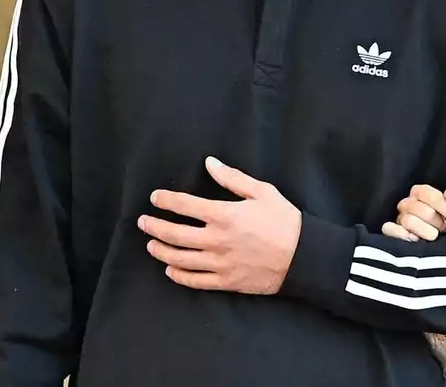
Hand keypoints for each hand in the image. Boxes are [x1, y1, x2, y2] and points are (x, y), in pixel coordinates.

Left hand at [138, 157, 301, 294]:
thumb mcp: (262, 191)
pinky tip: (170, 269)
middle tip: (143, 222)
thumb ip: (232, 178)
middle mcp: (216, 240)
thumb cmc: (284, 220)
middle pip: (174, 233)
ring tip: (151, 244)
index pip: (184, 205)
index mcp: (224, 214)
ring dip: (161, 250)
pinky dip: (178, 276)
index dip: (165, 200)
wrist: (303, 257)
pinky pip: (194, 281)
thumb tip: (209, 163)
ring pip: (180, 259)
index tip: (155, 198)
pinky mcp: (225, 282)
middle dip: (154, 226)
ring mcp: (219, 263)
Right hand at [381, 184, 445, 241]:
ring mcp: (398, 218)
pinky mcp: (391, 233)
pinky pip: (389, 229)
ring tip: (434, 236)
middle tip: (444, 229)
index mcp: (420, 192)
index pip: (430, 196)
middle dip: (438, 222)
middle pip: (421, 210)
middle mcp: (407, 203)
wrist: (443, 239)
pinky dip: (401, 234)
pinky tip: (415, 240)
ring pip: (409, 221)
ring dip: (426, 231)